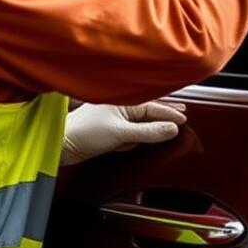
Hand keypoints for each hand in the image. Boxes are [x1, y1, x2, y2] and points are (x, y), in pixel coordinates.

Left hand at [61, 101, 186, 165]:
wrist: (63, 146)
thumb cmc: (85, 133)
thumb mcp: (122, 133)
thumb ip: (149, 132)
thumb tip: (172, 129)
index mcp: (124, 101)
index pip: (154, 107)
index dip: (170, 113)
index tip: (184, 119)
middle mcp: (121, 108)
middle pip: (149, 113)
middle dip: (163, 116)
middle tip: (182, 116)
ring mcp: (115, 120)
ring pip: (141, 125)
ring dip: (146, 132)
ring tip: (158, 129)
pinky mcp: (110, 132)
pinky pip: (130, 135)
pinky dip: (132, 141)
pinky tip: (128, 145)